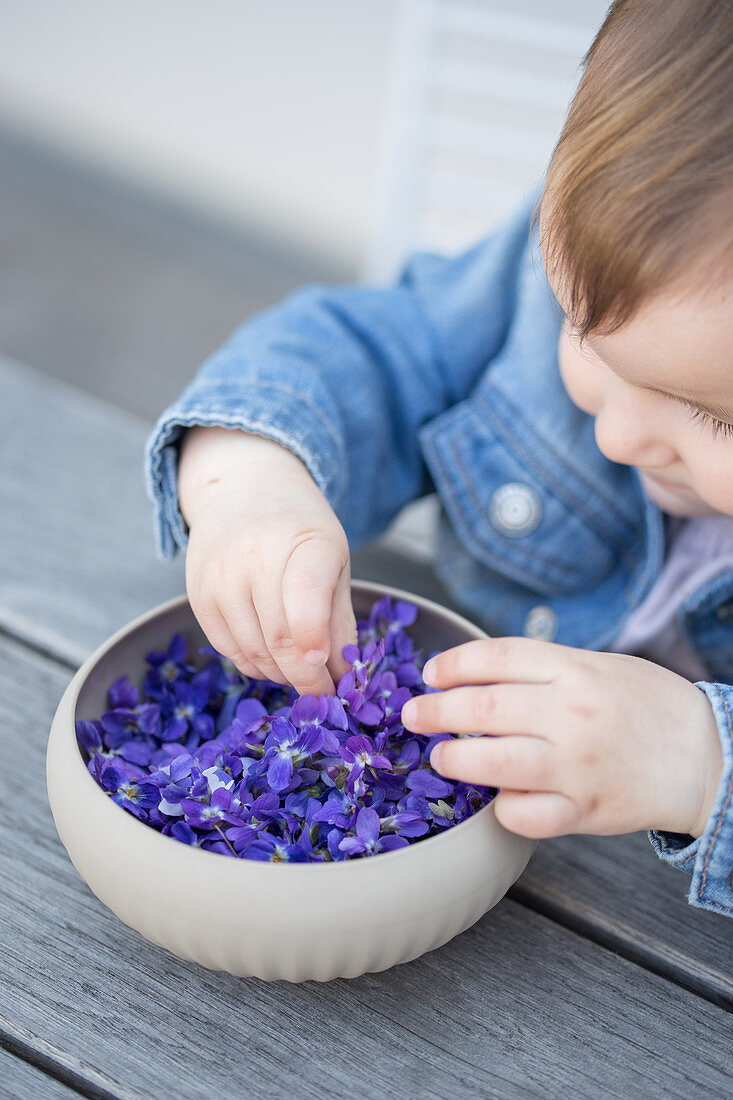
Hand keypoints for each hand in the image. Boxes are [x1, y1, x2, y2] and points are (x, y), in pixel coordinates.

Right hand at [178, 427, 356, 694]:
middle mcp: (255, 557)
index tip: (330, 676)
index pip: (304, 598)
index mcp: (303, 543)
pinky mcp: (198, 596)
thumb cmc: (299, 530)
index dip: (314, 642)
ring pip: (253, 653)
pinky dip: (254, 665)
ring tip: (300, 671)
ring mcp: (220, 578)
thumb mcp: (335, 561)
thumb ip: (340, 620)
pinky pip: (229, 650)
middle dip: (307, 680)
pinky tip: (271, 658)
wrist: (243, 491)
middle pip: (280, 640)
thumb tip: (346, 679)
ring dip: (281, 675)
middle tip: (325, 695)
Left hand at [401, 637, 723, 839]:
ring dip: (455, 759)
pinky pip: (525, 815)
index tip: (431, 674)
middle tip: (414, 716)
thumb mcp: (597, 666)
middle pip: (484, 707)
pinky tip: (498, 798)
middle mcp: (572, 714)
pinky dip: (502, 808)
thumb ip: (540, 669)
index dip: (453, 664)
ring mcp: (577, 765)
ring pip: (495, 762)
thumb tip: (471, 677)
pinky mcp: (585, 810)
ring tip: (441, 757)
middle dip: (437, 712)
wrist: (706, 753)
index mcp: (574, 669)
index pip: (497, 657)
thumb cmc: (644, 705)